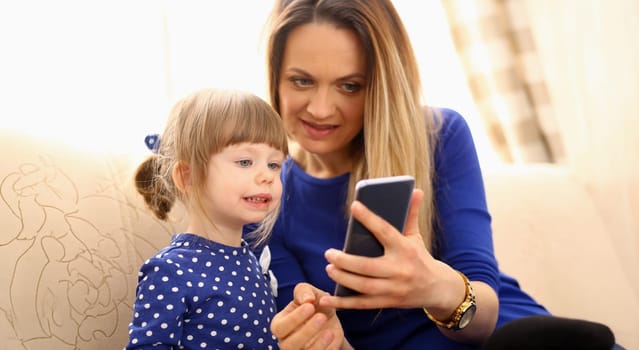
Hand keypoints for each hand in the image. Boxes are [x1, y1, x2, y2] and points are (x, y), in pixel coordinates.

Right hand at [271, 283, 351, 349]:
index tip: (310, 306)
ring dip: (317, 345)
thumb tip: (307, 299)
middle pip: (289, 345)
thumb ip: (304, 291)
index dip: (294, 318)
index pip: (279, 327)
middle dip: (306, 332)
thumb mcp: (310, 293)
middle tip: (321, 317)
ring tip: (330, 332)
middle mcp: (286, 341)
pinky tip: (333, 339)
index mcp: (280, 324)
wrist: (329, 318)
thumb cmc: (314, 304)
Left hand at [320, 189, 460, 309]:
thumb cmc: (420, 258)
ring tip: (329, 268)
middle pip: (367, 266)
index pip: (385, 231)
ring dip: (343, 278)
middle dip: (345, 261)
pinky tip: (326, 300)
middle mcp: (399, 270)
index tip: (354, 206)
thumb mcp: (416, 237)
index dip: (369, 218)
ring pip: (363, 286)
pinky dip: (342, 303)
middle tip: (329, 253)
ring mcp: (393, 289)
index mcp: (405, 249)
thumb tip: (415, 190)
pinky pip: (361, 304)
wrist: (438, 289)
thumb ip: (411, 215)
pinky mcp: (388, 302)